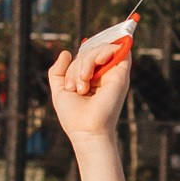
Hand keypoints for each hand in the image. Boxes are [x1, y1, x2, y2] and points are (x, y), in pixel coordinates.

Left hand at [50, 30, 131, 144]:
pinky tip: (98, 61)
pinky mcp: (121, 75)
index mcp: (92, 79)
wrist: (86, 130)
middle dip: (77, 67)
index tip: (70, 85)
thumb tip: (66, 52)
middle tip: (75, 88)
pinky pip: (116, 50)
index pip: (83, 57)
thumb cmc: (73, 115)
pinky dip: (105, 50)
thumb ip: (57, 71)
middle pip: (89, 52)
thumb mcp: (59, 90)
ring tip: (83, 83)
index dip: (74, 64)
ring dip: (86, 62)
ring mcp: (114, 74)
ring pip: (100, 49)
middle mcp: (104, 75)